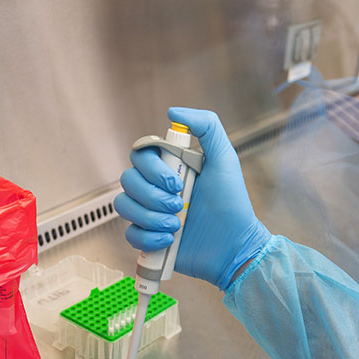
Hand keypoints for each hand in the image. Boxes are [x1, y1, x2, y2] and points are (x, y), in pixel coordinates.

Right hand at [114, 107, 270, 290]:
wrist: (235, 246)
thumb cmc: (232, 204)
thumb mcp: (225, 159)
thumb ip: (207, 126)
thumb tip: (173, 112)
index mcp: (169, 167)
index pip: (140, 155)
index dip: (152, 169)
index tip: (176, 182)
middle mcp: (156, 188)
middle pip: (127, 180)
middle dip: (152, 196)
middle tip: (179, 205)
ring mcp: (150, 213)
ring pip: (123, 206)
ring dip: (149, 217)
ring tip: (177, 225)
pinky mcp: (149, 239)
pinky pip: (129, 234)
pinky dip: (148, 237)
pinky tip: (169, 240)